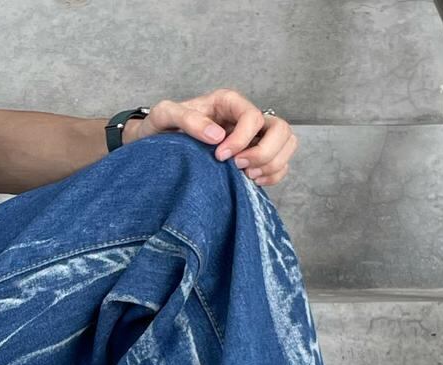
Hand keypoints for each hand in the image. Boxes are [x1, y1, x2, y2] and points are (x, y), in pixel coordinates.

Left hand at [125, 89, 296, 186]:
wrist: (155, 144)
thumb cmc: (160, 127)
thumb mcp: (165, 115)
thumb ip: (188, 120)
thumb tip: (217, 136)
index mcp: (228, 103)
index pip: (253, 116)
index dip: (242, 139)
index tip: (220, 157)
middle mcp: (245, 119)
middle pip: (281, 129)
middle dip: (264, 152)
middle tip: (239, 167)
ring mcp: (254, 138)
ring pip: (287, 145)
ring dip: (272, 164)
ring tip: (246, 176)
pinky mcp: (254, 157)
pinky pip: (280, 165)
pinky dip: (273, 176)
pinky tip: (251, 182)